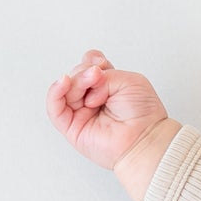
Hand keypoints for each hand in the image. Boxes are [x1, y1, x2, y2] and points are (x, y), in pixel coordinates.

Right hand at [47, 49, 171, 171]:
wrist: (145, 139)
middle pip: (76, 75)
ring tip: (93, 79)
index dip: (92, 61)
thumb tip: (87, 79)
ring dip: (78, 80)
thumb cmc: (144, 114)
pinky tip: (64, 82)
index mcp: (107, 87)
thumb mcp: (129, 80)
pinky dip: (56, 91)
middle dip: (86, 72)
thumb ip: (105, 73)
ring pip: (67, 88)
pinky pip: (54, 107)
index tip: (102, 64)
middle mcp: (93, 99)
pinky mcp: (71, 127)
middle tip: (99, 75)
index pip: (88, 66)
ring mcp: (81, 113)